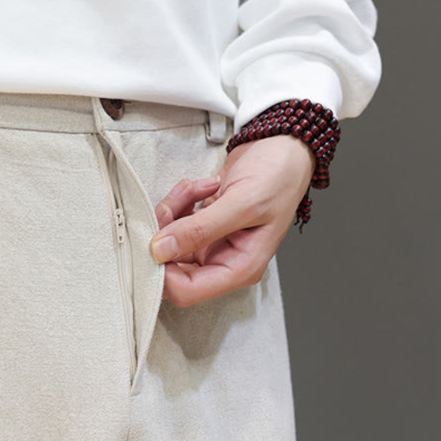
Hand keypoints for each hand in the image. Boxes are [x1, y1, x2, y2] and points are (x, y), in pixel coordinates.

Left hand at [149, 135, 316, 307]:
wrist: (284, 148)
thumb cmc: (278, 177)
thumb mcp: (242, 203)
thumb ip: (200, 229)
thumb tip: (160, 250)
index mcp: (239, 268)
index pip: (186, 291)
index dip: (163, 271)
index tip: (156, 241)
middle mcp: (223, 261)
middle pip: (170, 267)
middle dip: (164, 235)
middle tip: (170, 208)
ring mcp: (210, 244)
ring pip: (168, 242)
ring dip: (171, 212)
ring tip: (192, 189)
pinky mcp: (201, 226)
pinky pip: (173, 222)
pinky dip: (178, 202)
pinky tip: (198, 188)